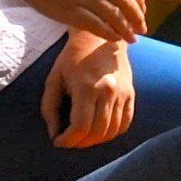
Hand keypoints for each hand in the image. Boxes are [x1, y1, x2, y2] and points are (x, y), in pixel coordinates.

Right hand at [1, 0, 148, 39]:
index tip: (142, 8)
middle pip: (125, 1)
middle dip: (137, 17)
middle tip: (142, 28)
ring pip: (113, 16)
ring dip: (125, 29)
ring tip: (132, 38)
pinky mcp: (69, 12)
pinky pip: (95, 25)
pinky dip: (107, 33)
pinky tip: (114, 38)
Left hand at [41, 32, 134, 148]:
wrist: (100, 37)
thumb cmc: (73, 58)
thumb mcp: (53, 79)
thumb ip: (49, 108)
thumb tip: (53, 134)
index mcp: (86, 87)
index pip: (80, 127)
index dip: (68, 141)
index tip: (58, 141)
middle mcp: (108, 90)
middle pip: (97, 132)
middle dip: (80, 143)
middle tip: (70, 140)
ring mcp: (122, 92)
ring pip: (112, 131)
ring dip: (96, 140)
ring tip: (83, 136)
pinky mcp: (131, 93)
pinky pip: (125, 123)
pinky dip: (112, 133)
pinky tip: (100, 130)